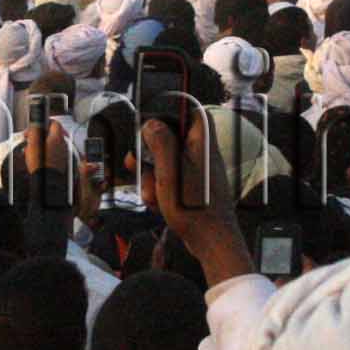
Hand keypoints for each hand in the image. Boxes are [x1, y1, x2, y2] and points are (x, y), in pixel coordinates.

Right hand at [139, 110, 249, 285]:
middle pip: (167, 136)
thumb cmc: (196, 209)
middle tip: (138, 166)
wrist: (211, 241)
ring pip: (163, 160)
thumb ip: (161, 143)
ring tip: (154, 194)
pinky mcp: (191, 183)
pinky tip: (159, 203)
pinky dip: (160, 189)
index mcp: (201, 139)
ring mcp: (196, 168)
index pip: (187, 108)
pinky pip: (169, 178)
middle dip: (149, 155)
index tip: (149, 123)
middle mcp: (201, 150)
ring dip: (151, 177)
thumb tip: (151, 124)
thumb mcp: (170, 172)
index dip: (165, 112)